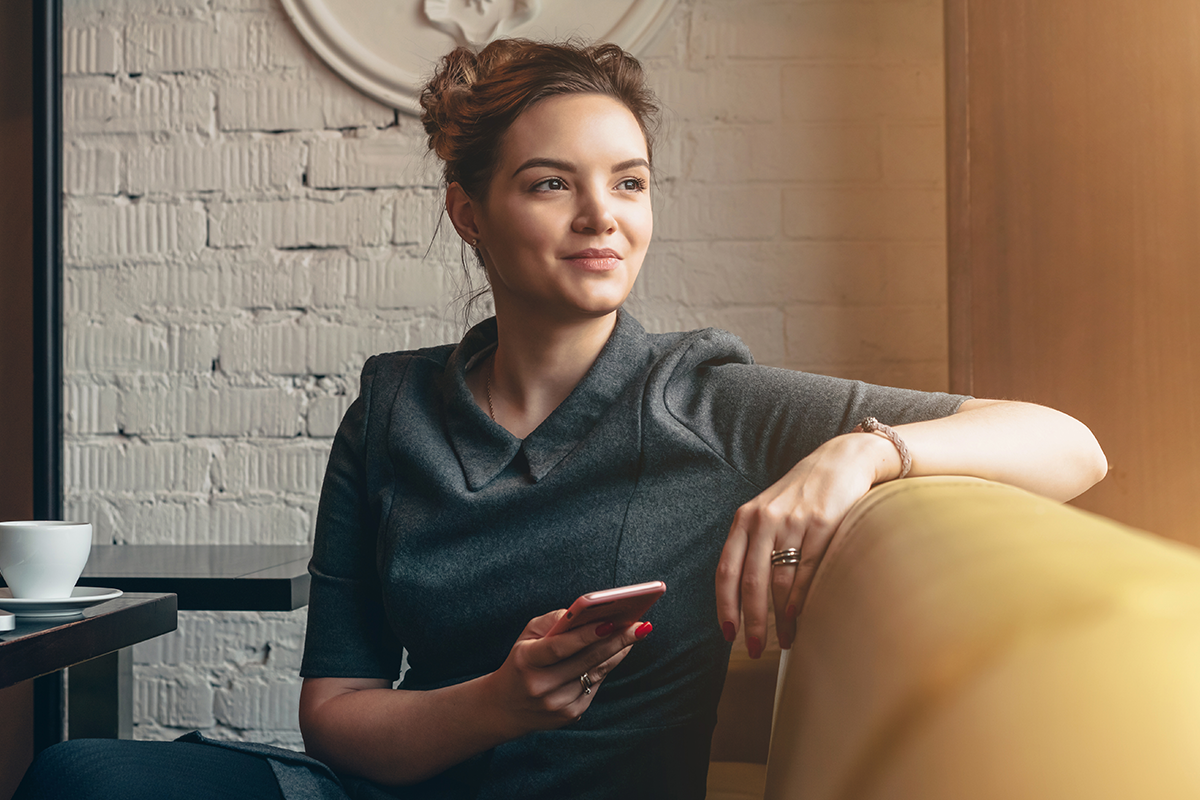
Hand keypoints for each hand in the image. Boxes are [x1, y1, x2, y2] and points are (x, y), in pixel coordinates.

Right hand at [482, 609, 649, 737]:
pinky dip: (607, 667)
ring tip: (635, 633)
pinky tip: (618, 651)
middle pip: (586, 661)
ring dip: (618, 652)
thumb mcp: (527, 636)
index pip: (559, 648)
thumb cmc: (521, 661)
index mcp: (526, 662)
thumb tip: (586, 612)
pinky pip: (594, 686)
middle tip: (639, 625)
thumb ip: (554, 621)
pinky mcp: (569, 715)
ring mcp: (556, 704)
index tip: (612, 621)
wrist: (505, 707)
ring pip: (596, 674)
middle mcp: (541, 686)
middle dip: (616, 641)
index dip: (586, 635)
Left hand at [715, 432, 897, 654]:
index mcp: (744, 520)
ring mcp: (793, 523)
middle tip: (755, 649)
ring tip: (785, 641)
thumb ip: (752, 545)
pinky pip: (806, 571)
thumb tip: (741, 596)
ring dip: (780, 619)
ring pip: (779, 582)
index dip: (724, 606)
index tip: (728, 634)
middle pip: (751, 582)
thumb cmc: (800, 495)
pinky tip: (798, 618)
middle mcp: (763, 521)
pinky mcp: (822, 525)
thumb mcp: (766, 513)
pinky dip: (800, 599)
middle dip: (751, 622)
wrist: (839, 462)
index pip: (726, 570)